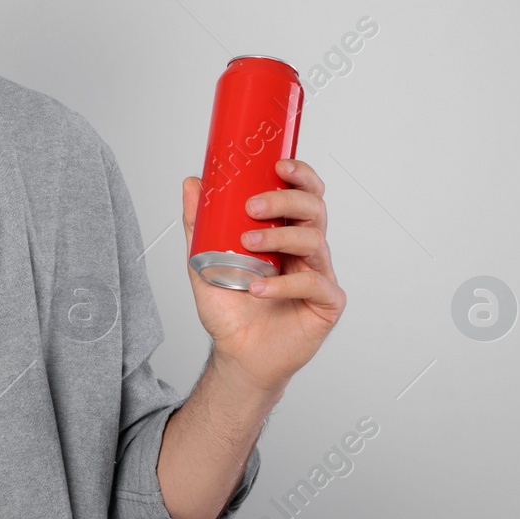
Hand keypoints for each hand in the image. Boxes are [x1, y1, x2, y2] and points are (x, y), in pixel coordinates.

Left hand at [180, 159, 345, 394]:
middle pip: (313, 209)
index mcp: (286, 232)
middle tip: (254, 206)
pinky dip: (284, 283)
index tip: (279, 165)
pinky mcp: (327, 302)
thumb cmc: (229, 307)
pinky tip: (258, 289)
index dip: (300, 175)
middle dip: (286, 200)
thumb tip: (192, 183)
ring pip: (314, 240)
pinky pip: (314, 284)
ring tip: (248, 244)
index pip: (303, 193)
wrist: (237, 353)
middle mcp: (307, 249)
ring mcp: (319, 274)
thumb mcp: (204, 260)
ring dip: (280, 237)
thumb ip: (199, 224)